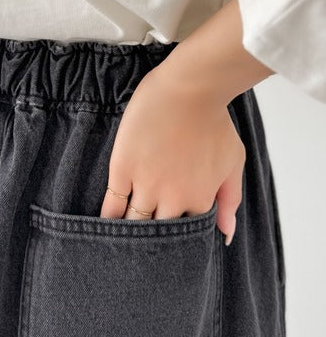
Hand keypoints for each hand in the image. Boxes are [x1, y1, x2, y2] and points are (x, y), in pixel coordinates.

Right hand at [99, 66, 244, 245]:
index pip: (186, 232)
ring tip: (120, 243)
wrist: (189, 89)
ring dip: (128, 233)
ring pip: (133, 222)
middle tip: (142, 247)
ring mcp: (145, 184)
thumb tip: (225, 235)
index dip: (177, 237)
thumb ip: (229, 200)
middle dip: (151, 242)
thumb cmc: (215, 121)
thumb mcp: (233, 161)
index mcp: (199, 199)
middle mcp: (172, 199)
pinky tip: (103, 226)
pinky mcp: (123, 168)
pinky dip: (108, 218)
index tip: (168, 237)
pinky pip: (112, 203)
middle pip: (157, 232)